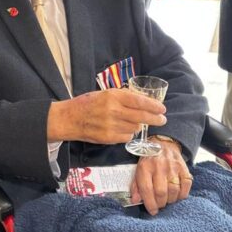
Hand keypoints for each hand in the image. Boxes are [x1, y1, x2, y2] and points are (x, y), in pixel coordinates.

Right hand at [47, 88, 165, 144]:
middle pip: (141, 116)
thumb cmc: (87, 104)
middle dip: (155, 119)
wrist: (69, 118)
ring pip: (135, 128)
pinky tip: (121, 129)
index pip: (139, 101)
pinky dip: (127, 134)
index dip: (153, 106)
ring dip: (137, 126)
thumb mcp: (105, 93)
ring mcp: (111, 125)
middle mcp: (113, 110)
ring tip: (130, 122)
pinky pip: (126, 137)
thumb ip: (123, 97)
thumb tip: (143, 101)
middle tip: (162, 119)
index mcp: (113, 96)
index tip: (162, 108)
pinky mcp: (108, 138)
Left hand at [130, 141, 191, 214]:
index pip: (147, 189)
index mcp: (145, 167)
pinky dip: (182, 194)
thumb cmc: (149, 161)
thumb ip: (136, 186)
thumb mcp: (138, 170)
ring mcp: (173, 167)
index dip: (150, 204)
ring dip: (171, 200)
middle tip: (160, 205)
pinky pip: (186, 185)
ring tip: (167, 200)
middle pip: (161, 192)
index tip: (153, 211)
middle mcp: (159, 166)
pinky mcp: (184, 167)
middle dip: (160, 204)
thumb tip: (135, 201)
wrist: (163, 144)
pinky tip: (177, 195)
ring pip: (174, 191)